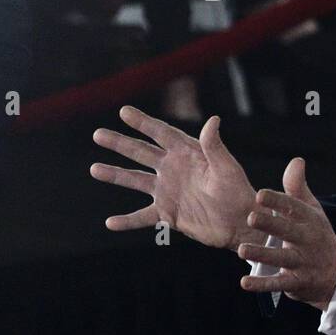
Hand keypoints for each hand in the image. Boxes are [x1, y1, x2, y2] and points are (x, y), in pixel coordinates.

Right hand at [91, 106, 257, 251]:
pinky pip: (142, 217)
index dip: (143, 122)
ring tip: (94, 169)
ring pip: (135, 181)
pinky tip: (109, 223)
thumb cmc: (239, 192)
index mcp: (188, 154)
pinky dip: (126, 221)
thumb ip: (215, 146)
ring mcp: (168, 191)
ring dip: (115, 175)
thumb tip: (213, 120)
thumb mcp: (227, 168)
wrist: (241, 223)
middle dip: (119, 143)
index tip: (124, 111)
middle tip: (97, 134)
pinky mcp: (168, 214)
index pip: (162, 134)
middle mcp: (174, 169)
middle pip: (141, 153)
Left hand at [237, 158, 335, 312]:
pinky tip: (245, 282)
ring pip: (281, 258)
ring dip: (262, 254)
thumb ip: (298, 189)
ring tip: (242, 249)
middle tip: (251, 217)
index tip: (260, 195)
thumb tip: (296, 160)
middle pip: (288, 231)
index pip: (294, 208)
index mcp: (309, 220)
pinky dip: (262, 284)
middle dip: (271, 224)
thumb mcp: (313, 211)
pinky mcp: (297, 283)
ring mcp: (302, 262)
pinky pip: (278, 284)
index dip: (277, 201)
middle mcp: (307, 240)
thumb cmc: (318, 236)